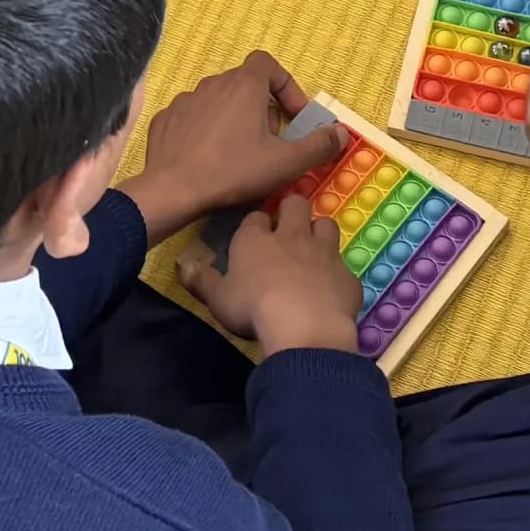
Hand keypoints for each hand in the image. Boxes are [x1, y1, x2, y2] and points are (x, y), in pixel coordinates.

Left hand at [118, 53, 344, 240]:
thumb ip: (319, 146)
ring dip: (234, 120)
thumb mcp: (286, 163)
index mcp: (244, 85)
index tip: (293, 117)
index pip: (268, 64)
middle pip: (245, 85)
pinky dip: (206, 131)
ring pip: (218, 102)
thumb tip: (341, 133)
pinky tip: (208, 159)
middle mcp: (213, 83)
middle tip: (270, 143)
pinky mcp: (165, 119)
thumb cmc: (233, 171)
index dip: (286, 86)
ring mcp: (185, 100)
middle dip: (263, 109)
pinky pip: (193, 118)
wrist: (172, 190)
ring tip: (239, 154)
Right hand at [176, 193, 367, 359]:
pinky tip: (331, 291)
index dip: (256, 224)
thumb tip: (183, 265)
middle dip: (292, 210)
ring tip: (312, 251)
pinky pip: (344, 267)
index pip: (255, 217)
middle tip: (286, 230)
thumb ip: (202, 280)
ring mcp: (324, 253)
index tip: (254, 236)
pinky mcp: (347, 276)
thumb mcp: (218, 299)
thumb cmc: (253, 309)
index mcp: (256, 239)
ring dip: (319, 233)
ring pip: (326, 224)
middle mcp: (292, 236)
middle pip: (295, 204)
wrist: (303, 326)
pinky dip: (337, 275)